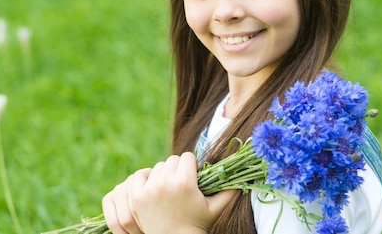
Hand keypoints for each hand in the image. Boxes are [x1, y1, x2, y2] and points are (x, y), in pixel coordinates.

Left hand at [102, 152, 236, 233]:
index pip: (187, 157)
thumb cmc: (198, 224)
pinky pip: (140, 175)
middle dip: (179, 170)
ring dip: (164, 174)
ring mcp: (148, 190)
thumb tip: (245, 176)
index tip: (193, 178)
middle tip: (182, 185)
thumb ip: (231, 191)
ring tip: (170, 189)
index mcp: (184, 183)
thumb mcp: (216, 208)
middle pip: (173, 160)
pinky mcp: (136, 196)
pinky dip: (146, 179)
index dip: (192, 166)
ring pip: (158, 167)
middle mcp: (165, 183)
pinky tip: (154, 189)